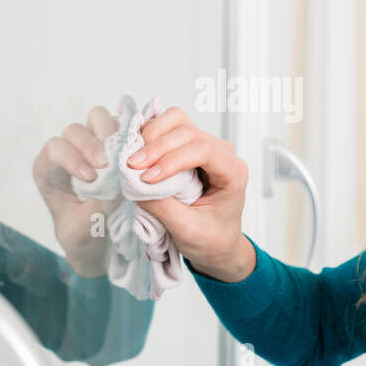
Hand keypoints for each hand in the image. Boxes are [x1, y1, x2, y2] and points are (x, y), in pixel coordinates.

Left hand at [31, 105, 123, 277]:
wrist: (101, 246)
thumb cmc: (85, 237)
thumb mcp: (84, 229)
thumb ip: (97, 205)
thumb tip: (117, 183)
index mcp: (50, 170)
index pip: (55, 148)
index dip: (73, 157)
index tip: (90, 178)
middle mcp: (70, 152)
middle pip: (76, 129)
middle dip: (92, 144)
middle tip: (108, 166)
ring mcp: (95, 144)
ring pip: (99, 119)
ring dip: (113, 133)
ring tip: (125, 157)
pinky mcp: (118, 144)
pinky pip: (124, 126)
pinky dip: (133, 134)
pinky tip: (141, 153)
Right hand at [124, 106, 252, 280]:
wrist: (217, 244)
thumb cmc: (210, 238)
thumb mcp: (186, 230)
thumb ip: (162, 206)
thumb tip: (135, 182)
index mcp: (233, 173)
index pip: (204, 151)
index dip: (172, 159)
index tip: (148, 178)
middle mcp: (223, 153)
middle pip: (187, 131)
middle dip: (157, 147)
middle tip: (132, 167)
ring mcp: (206, 145)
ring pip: (177, 121)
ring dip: (152, 135)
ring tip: (135, 158)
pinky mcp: (188, 145)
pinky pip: (169, 127)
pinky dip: (151, 133)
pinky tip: (139, 148)